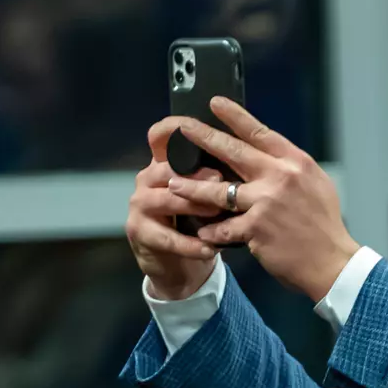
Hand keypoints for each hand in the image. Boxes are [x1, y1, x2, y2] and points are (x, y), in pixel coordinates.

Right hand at [124, 120, 227, 299]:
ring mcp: (140, 203)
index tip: (195, 123)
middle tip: (221, 179)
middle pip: (169, 168)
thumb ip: (217, 174)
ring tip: (218, 211)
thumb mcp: (209, 194)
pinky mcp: (139, 231)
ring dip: (194, 205)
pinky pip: (166, 237)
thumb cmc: (198, 222)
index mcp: (166, 163)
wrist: (178, 264)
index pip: (162, 137)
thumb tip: (248, 154)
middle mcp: (148, 177)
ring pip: (167, 199)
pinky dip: (191, 244)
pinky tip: (209, 248)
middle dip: (196, 173)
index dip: (174, 128)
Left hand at [158, 98, 358, 300]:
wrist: (333, 262)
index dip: (235, 116)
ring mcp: (267, 202)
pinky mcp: (256, 229)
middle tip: (182, 128)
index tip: (215, 103)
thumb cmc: (325, 226)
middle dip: (202, 137)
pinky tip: (203, 232)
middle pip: (233, 151)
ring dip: (192, 187)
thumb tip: (266, 157)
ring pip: (218, 190)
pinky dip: (212, 231)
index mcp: (296, 163)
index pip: (260, 132)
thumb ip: (290, 170)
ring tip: (173, 184)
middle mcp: (281, 177)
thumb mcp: (315, 185)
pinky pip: (224, 227)